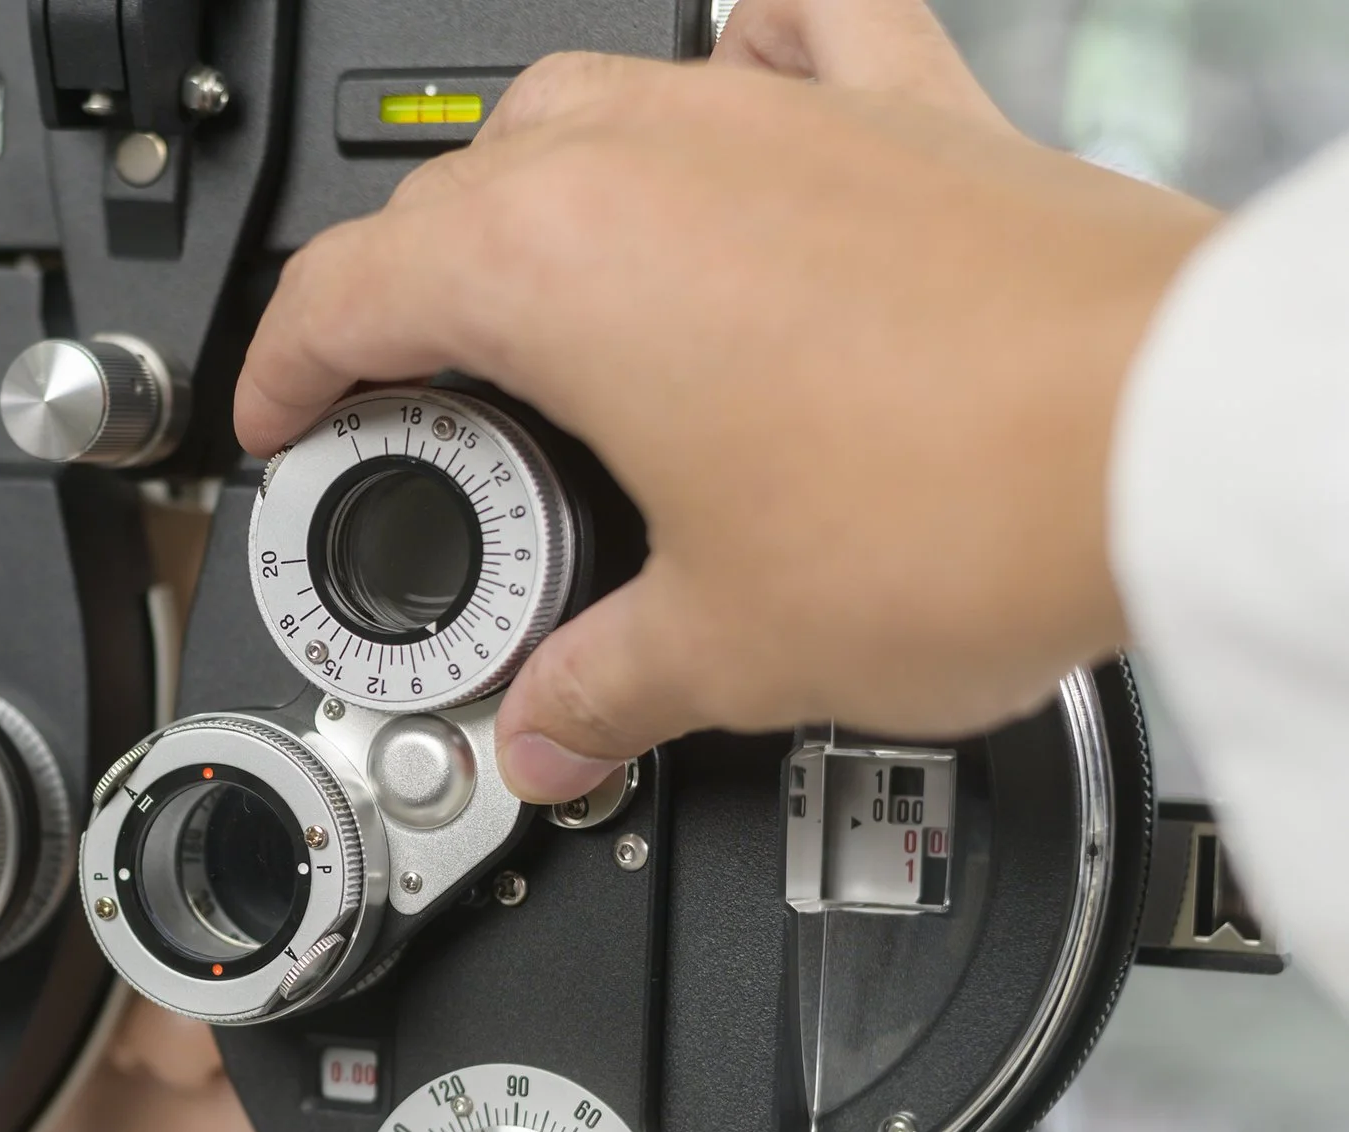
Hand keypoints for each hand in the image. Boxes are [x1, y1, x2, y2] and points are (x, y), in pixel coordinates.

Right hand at [232, 0, 1219, 801]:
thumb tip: (553, 734)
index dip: (277, 375)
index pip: (339, 293)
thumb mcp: (725, 644)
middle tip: (412, 416)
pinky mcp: (906, 113)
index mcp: (551, 270)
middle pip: (445, 197)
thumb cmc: (960, 504)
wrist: (1180, 440)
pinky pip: (791, 28)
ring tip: (537, 287)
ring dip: (524, 188)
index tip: (279, 427)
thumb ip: (599, 691)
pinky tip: (733, 92)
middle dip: (396, 302)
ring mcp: (777, 116)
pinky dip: (740, 58)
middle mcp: (648, 155)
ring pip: (585, 98)